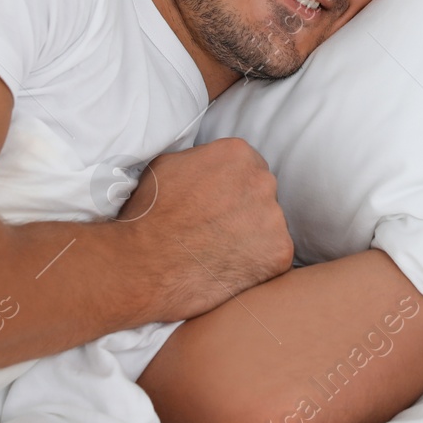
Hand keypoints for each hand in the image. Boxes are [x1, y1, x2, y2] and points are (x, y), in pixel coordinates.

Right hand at [118, 137, 293, 322]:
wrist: (143, 265)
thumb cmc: (149, 215)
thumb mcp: (168, 164)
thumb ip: (202, 158)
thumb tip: (210, 164)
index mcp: (237, 154)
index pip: (248, 166)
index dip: (231, 187)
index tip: (216, 204)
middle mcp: (262, 181)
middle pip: (262, 193)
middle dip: (244, 209)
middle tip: (216, 229)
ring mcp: (274, 218)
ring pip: (270, 225)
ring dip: (252, 236)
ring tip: (219, 251)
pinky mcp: (279, 253)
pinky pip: (275, 256)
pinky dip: (258, 264)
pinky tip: (229, 268)